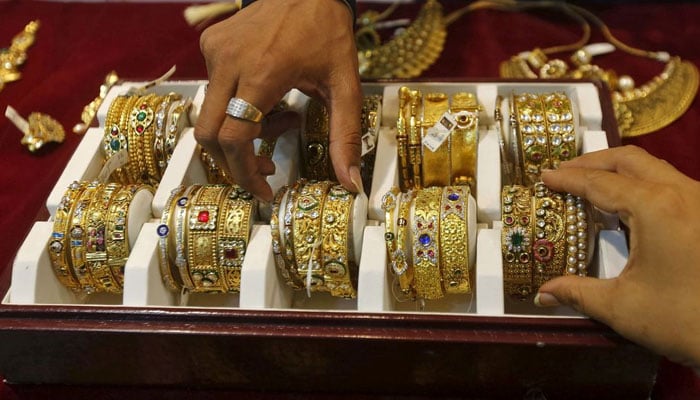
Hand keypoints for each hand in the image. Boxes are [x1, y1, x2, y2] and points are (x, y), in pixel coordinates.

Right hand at [195, 0, 362, 200]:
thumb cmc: (328, 33)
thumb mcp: (345, 86)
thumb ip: (345, 136)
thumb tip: (351, 184)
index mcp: (262, 74)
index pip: (234, 140)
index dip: (245, 173)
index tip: (264, 190)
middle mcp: (229, 63)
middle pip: (210, 135)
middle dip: (235, 161)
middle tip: (266, 167)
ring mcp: (215, 52)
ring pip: (211, 116)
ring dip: (241, 133)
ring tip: (281, 120)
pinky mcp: (210, 46)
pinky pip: (213, 92)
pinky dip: (237, 108)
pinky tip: (268, 97)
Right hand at [537, 145, 699, 367]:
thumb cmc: (685, 320)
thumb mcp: (622, 306)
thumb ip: (577, 293)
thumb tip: (543, 294)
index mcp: (656, 208)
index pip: (601, 183)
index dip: (569, 179)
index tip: (544, 177)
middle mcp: (682, 194)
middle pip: (630, 160)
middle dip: (593, 162)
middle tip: (565, 172)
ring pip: (654, 169)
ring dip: (619, 171)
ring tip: (591, 184)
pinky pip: (670, 185)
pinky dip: (640, 185)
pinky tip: (626, 206)